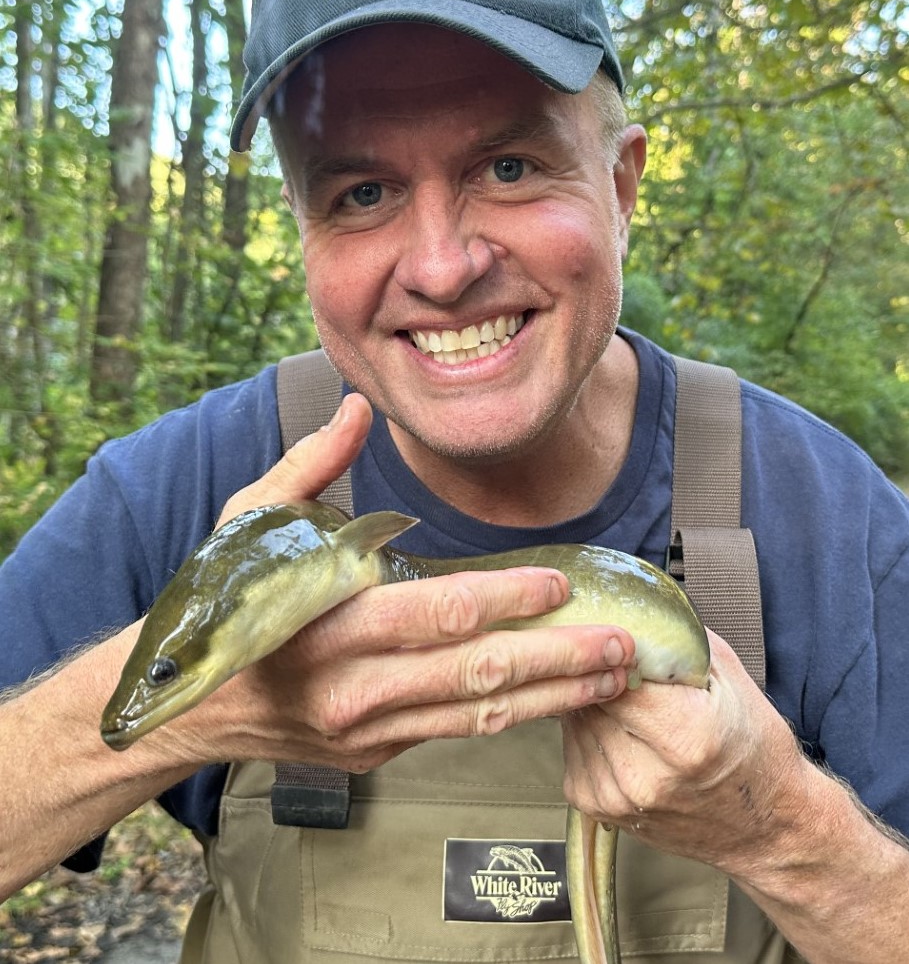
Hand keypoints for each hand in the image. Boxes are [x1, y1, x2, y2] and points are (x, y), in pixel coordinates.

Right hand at [168, 393, 636, 771]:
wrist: (190, 702)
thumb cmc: (227, 598)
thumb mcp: (253, 522)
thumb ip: (312, 464)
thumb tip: (356, 405)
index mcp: (327, 622)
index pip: (437, 613)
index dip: (505, 599)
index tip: (559, 583)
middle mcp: (353, 686)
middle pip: (477, 674)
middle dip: (559, 658)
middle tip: (622, 644)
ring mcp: (367, 729)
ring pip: (478, 715)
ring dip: (554, 695)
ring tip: (614, 675)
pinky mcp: (377, 752)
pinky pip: (457, 731)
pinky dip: (513, 713)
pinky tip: (558, 695)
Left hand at [561, 629, 807, 879]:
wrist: (766, 826)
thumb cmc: (753, 747)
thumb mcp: (728, 679)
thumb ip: (677, 640)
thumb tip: (628, 608)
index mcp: (685, 735)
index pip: (615, 671)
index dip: (611, 649)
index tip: (614, 636)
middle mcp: (647, 774)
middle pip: (590, 695)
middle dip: (598, 672)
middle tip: (616, 663)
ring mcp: (619, 797)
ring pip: (574, 718)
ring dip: (589, 700)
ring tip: (626, 700)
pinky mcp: (599, 808)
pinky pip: (571, 747)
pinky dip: (586, 731)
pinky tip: (619, 731)